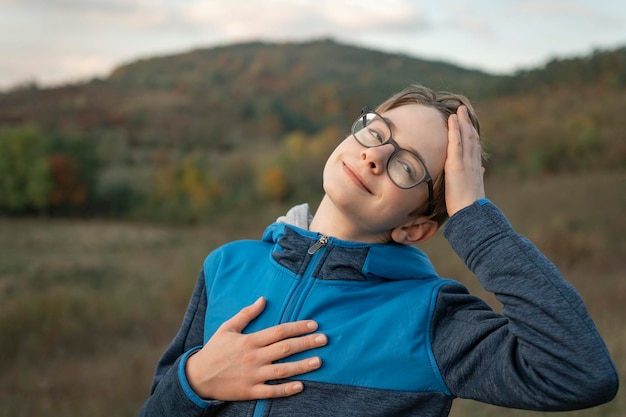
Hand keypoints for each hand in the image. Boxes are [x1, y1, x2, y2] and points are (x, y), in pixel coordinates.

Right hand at [185, 297, 326, 400]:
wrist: (197, 377)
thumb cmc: (214, 350)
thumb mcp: (228, 328)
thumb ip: (246, 314)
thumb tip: (263, 299)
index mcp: (250, 340)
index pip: (279, 331)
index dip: (297, 327)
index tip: (314, 324)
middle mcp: (253, 357)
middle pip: (285, 349)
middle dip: (306, 343)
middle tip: (324, 339)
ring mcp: (252, 375)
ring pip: (282, 370)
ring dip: (302, 366)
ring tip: (319, 361)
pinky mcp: (250, 391)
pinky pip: (271, 391)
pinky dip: (286, 389)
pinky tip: (301, 386)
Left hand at [444, 105, 484, 216]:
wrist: (472, 213)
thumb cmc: (471, 205)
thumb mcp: (475, 188)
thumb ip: (478, 176)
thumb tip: (482, 169)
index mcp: (476, 168)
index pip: (474, 147)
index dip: (471, 133)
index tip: (468, 123)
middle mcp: (473, 162)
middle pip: (472, 138)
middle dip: (467, 123)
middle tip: (463, 110)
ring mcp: (466, 162)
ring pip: (466, 137)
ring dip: (462, 122)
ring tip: (459, 110)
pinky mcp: (457, 165)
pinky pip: (456, 143)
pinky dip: (454, 130)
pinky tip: (452, 119)